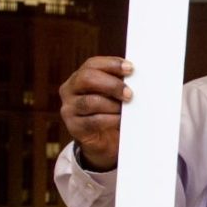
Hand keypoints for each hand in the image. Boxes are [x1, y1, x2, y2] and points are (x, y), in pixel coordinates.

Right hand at [58, 56, 131, 171]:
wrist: (103, 141)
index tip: (130, 69)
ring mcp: (69, 109)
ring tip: (126, 109)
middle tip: (129, 94)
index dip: (112, 64)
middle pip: (87, 78)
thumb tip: (137, 78)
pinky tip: (121, 120)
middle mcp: (69, 90)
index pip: (92, 64)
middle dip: (112, 84)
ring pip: (91, 101)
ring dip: (113, 105)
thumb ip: (119, 84)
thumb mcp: (112, 95)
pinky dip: (111, 119)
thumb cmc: (110, 112)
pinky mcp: (74, 127)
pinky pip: (93, 121)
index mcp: (79, 77)